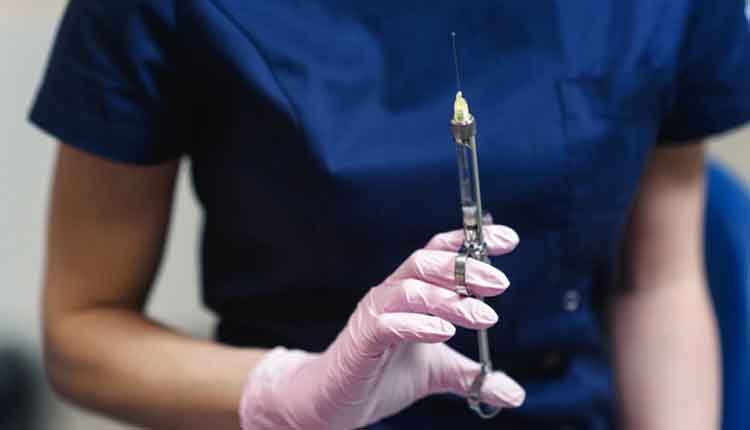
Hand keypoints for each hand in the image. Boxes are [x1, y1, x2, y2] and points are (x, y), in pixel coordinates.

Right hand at [239, 225, 523, 429]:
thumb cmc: (383, 376)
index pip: (441, 254)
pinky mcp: (362, 341)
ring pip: (410, 288)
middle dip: (466, 267)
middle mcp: (392, 294)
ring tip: (484, 316)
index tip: (509, 239)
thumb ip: (474, 376)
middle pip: (427, 262)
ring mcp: (374, 314)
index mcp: (410, 292)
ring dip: (450, 298)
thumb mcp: (438, 373)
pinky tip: (443, 332)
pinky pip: (387, 323)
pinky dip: (417, 323)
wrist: (335, 403)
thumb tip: (516, 394)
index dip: (472, 242)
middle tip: (501, 283)